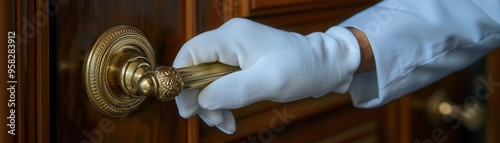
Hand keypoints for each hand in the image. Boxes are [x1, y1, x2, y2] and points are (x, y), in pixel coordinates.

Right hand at [173, 18, 360, 133]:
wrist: (325, 65)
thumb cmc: (302, 69)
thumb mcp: (269, 82)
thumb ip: (234, 90)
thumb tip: (202, 100)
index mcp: (233, 37)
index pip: (190, 54)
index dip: (182, 81)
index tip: (187, 109)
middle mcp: (229, 40)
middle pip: (196, 69)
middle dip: (201, 99)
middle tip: (215, 121)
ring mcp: (235, 50)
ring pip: (207, 79)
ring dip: (212, 104)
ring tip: (225, 124)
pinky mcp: (241, 61)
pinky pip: (221, 82)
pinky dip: (222, 101)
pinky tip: (229, 117)